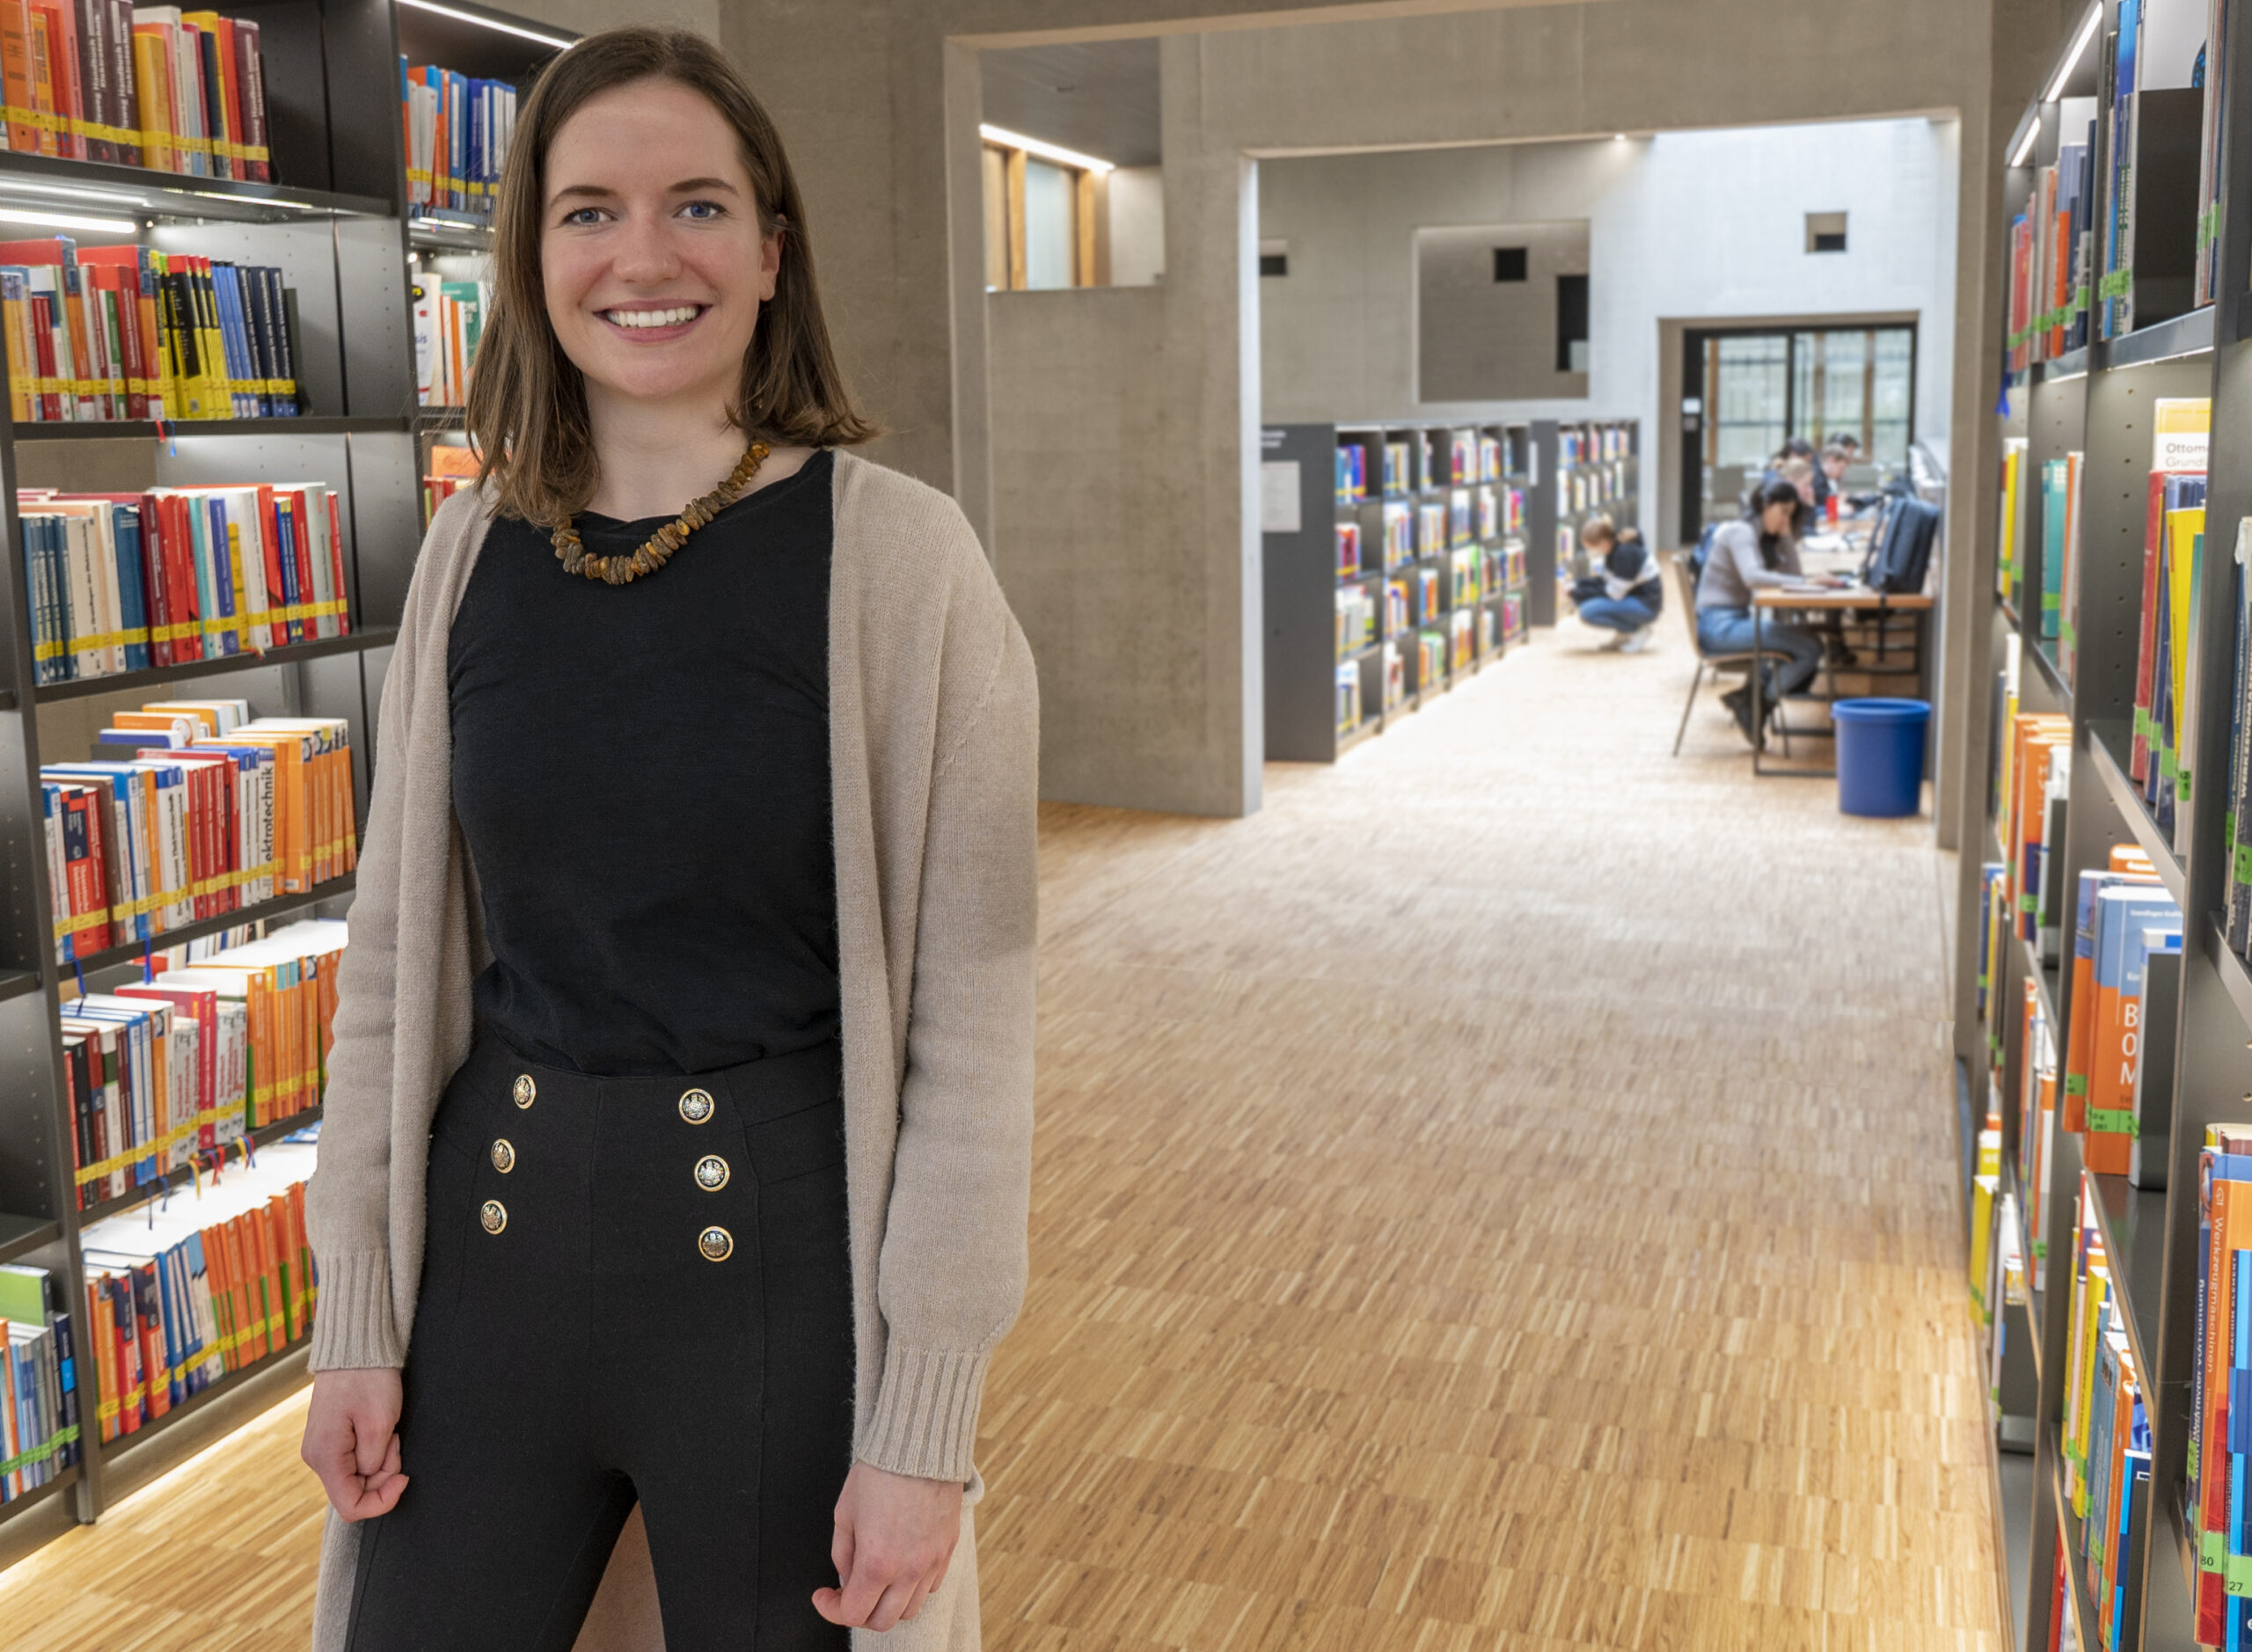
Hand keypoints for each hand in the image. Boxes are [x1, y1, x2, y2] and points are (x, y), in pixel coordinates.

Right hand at [301, 1367, 408, 1520]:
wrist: (355, 1349)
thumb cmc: (368, 1380)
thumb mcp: (380, 1423)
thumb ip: (375, 1462)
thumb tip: (370, 1478)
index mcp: (325, 1458)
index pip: (350, 1506)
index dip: (381, 1501)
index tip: (403, 1478)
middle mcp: (317, 1458)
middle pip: (355, 1491)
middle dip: (384, 1474)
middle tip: (396, 1441)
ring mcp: (322, 1449)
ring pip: (357, 1476)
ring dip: (380, 1461)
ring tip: (389, 1431)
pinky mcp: (330, 1440)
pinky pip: (354, 1461)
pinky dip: (373, 1452)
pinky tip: (379, 1431)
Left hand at [813, 1459, 962, 1630]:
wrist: (919, 1445)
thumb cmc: (881, 1472)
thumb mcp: (844, 1513)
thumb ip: (842, 1553)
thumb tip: (846, 1577)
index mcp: (877, 1562)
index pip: (853, 1613)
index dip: (831, 1609)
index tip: (824, 1596)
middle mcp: (908, 1569)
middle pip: (883, 1621)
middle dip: (859, 1613)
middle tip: (848, 1593)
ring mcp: (932, 1561)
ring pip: (910, 1609)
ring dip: (888, 1604)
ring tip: (876, 1582)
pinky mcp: (948, 1549)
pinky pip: (931, 1586)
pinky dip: (913, 1588)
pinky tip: (901, 1568)